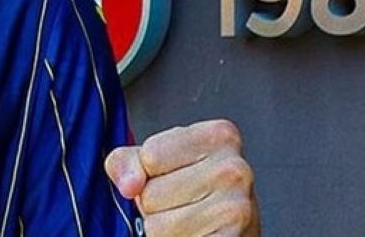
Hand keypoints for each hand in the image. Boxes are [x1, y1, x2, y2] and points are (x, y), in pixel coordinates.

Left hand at [105, 119, 259, 235]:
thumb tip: (129, 184)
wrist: (232, 232)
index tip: (173, 176)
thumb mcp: (156, 162)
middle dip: (157, 205)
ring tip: (190, 223)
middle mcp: (234, 168)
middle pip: (151, 193)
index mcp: (218, 136)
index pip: (150, 155)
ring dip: (165, 230)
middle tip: (184, 205)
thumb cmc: (194, 195)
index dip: (148, 173)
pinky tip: (196, 235)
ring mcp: (237, 209)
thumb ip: (127, 161)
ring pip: (158, 225)